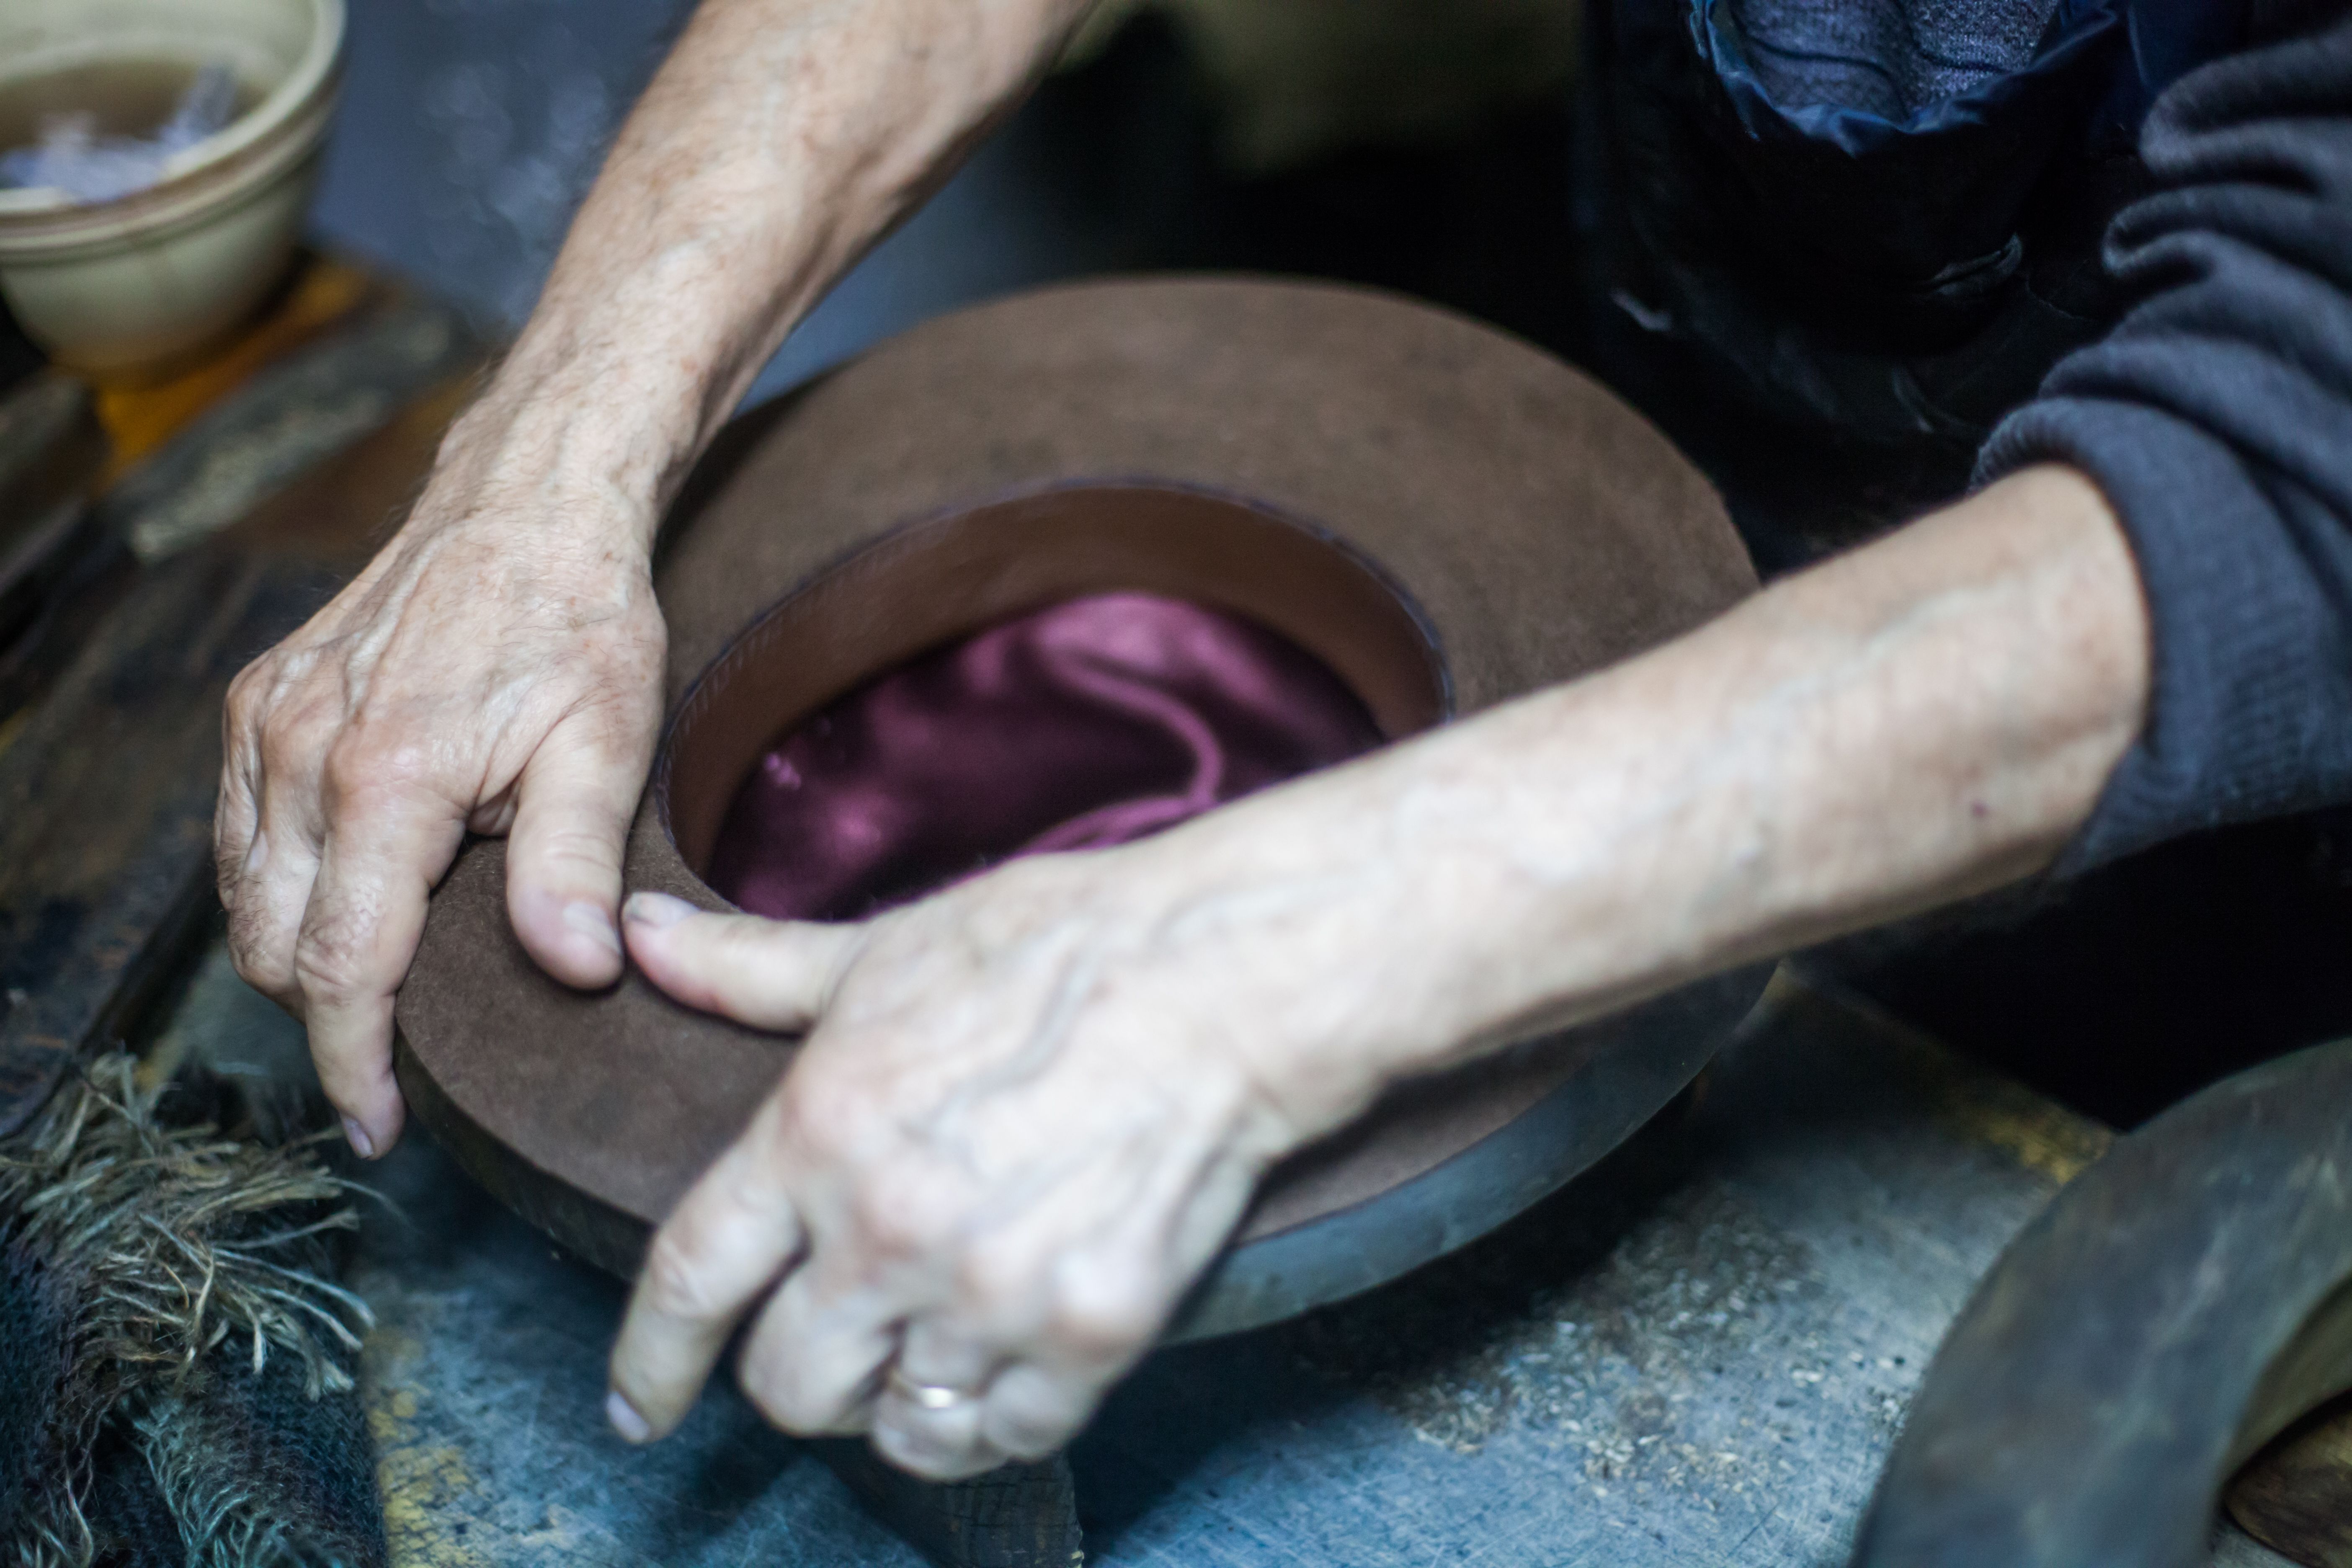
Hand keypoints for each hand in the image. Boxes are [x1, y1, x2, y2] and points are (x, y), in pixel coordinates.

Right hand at [215, 406, 665, 1156]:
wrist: (526, 506)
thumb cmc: (579, 623)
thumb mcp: (607, 744)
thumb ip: (576, 864)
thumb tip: (577, 970)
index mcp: (387, 778)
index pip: (343, 966)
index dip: (353, 1062)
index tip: (379, 1126)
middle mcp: (301, 752)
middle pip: (277, 947)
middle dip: (326, 1022)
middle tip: (389, 1068)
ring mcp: (265, 725)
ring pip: (244, 898)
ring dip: (297, 961)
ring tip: (369, 998)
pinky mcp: (255, 704)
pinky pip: (237, 835)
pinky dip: (275, 890)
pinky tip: (339, 905)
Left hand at [603, 845, 1335, 1478]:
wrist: (1222, 976)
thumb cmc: (1058, 945)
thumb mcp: (887, 948)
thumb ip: (753, 969)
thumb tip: (640, 937)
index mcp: (819, 1132)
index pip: (690, 1283)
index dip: (652, 1360)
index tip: (639, 1407)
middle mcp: (888, 1229)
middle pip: (788, 1384)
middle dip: (800, 1375)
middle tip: (841, 1341)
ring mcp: (992, 1292)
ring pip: (898, 1427)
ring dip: (903, 1400)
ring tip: (931, 1350)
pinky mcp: (1093, 1332)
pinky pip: (1010, 1436)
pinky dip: (1001, 1418)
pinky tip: (1010, 1363)